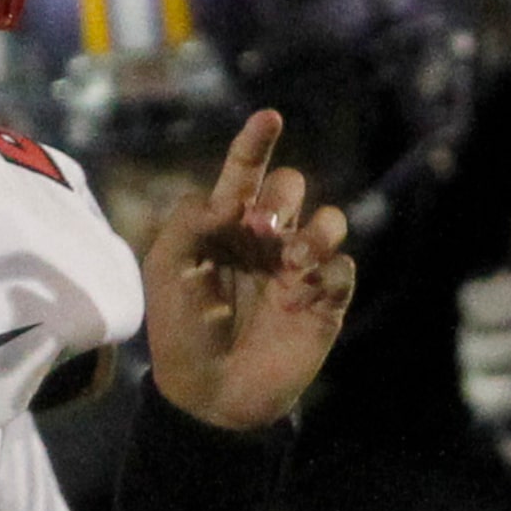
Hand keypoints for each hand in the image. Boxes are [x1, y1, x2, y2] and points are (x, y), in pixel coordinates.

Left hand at [144, 109, 354, 429]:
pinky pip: (344, 269)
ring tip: (294, 259)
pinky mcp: (324, 302)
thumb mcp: (166, 271)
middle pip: (291, 187)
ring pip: (329, 221)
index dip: (256, 142)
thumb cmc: (180, 331)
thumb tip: (228, 199)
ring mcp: (297, 270)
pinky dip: (330, 272)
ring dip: (318, 229)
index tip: (269, 116)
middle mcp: (265, 240)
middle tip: (261, 228)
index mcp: (225, 226)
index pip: (244, 173)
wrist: (209, 394)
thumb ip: (187, 222)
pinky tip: (305, 293)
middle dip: (281, 196)